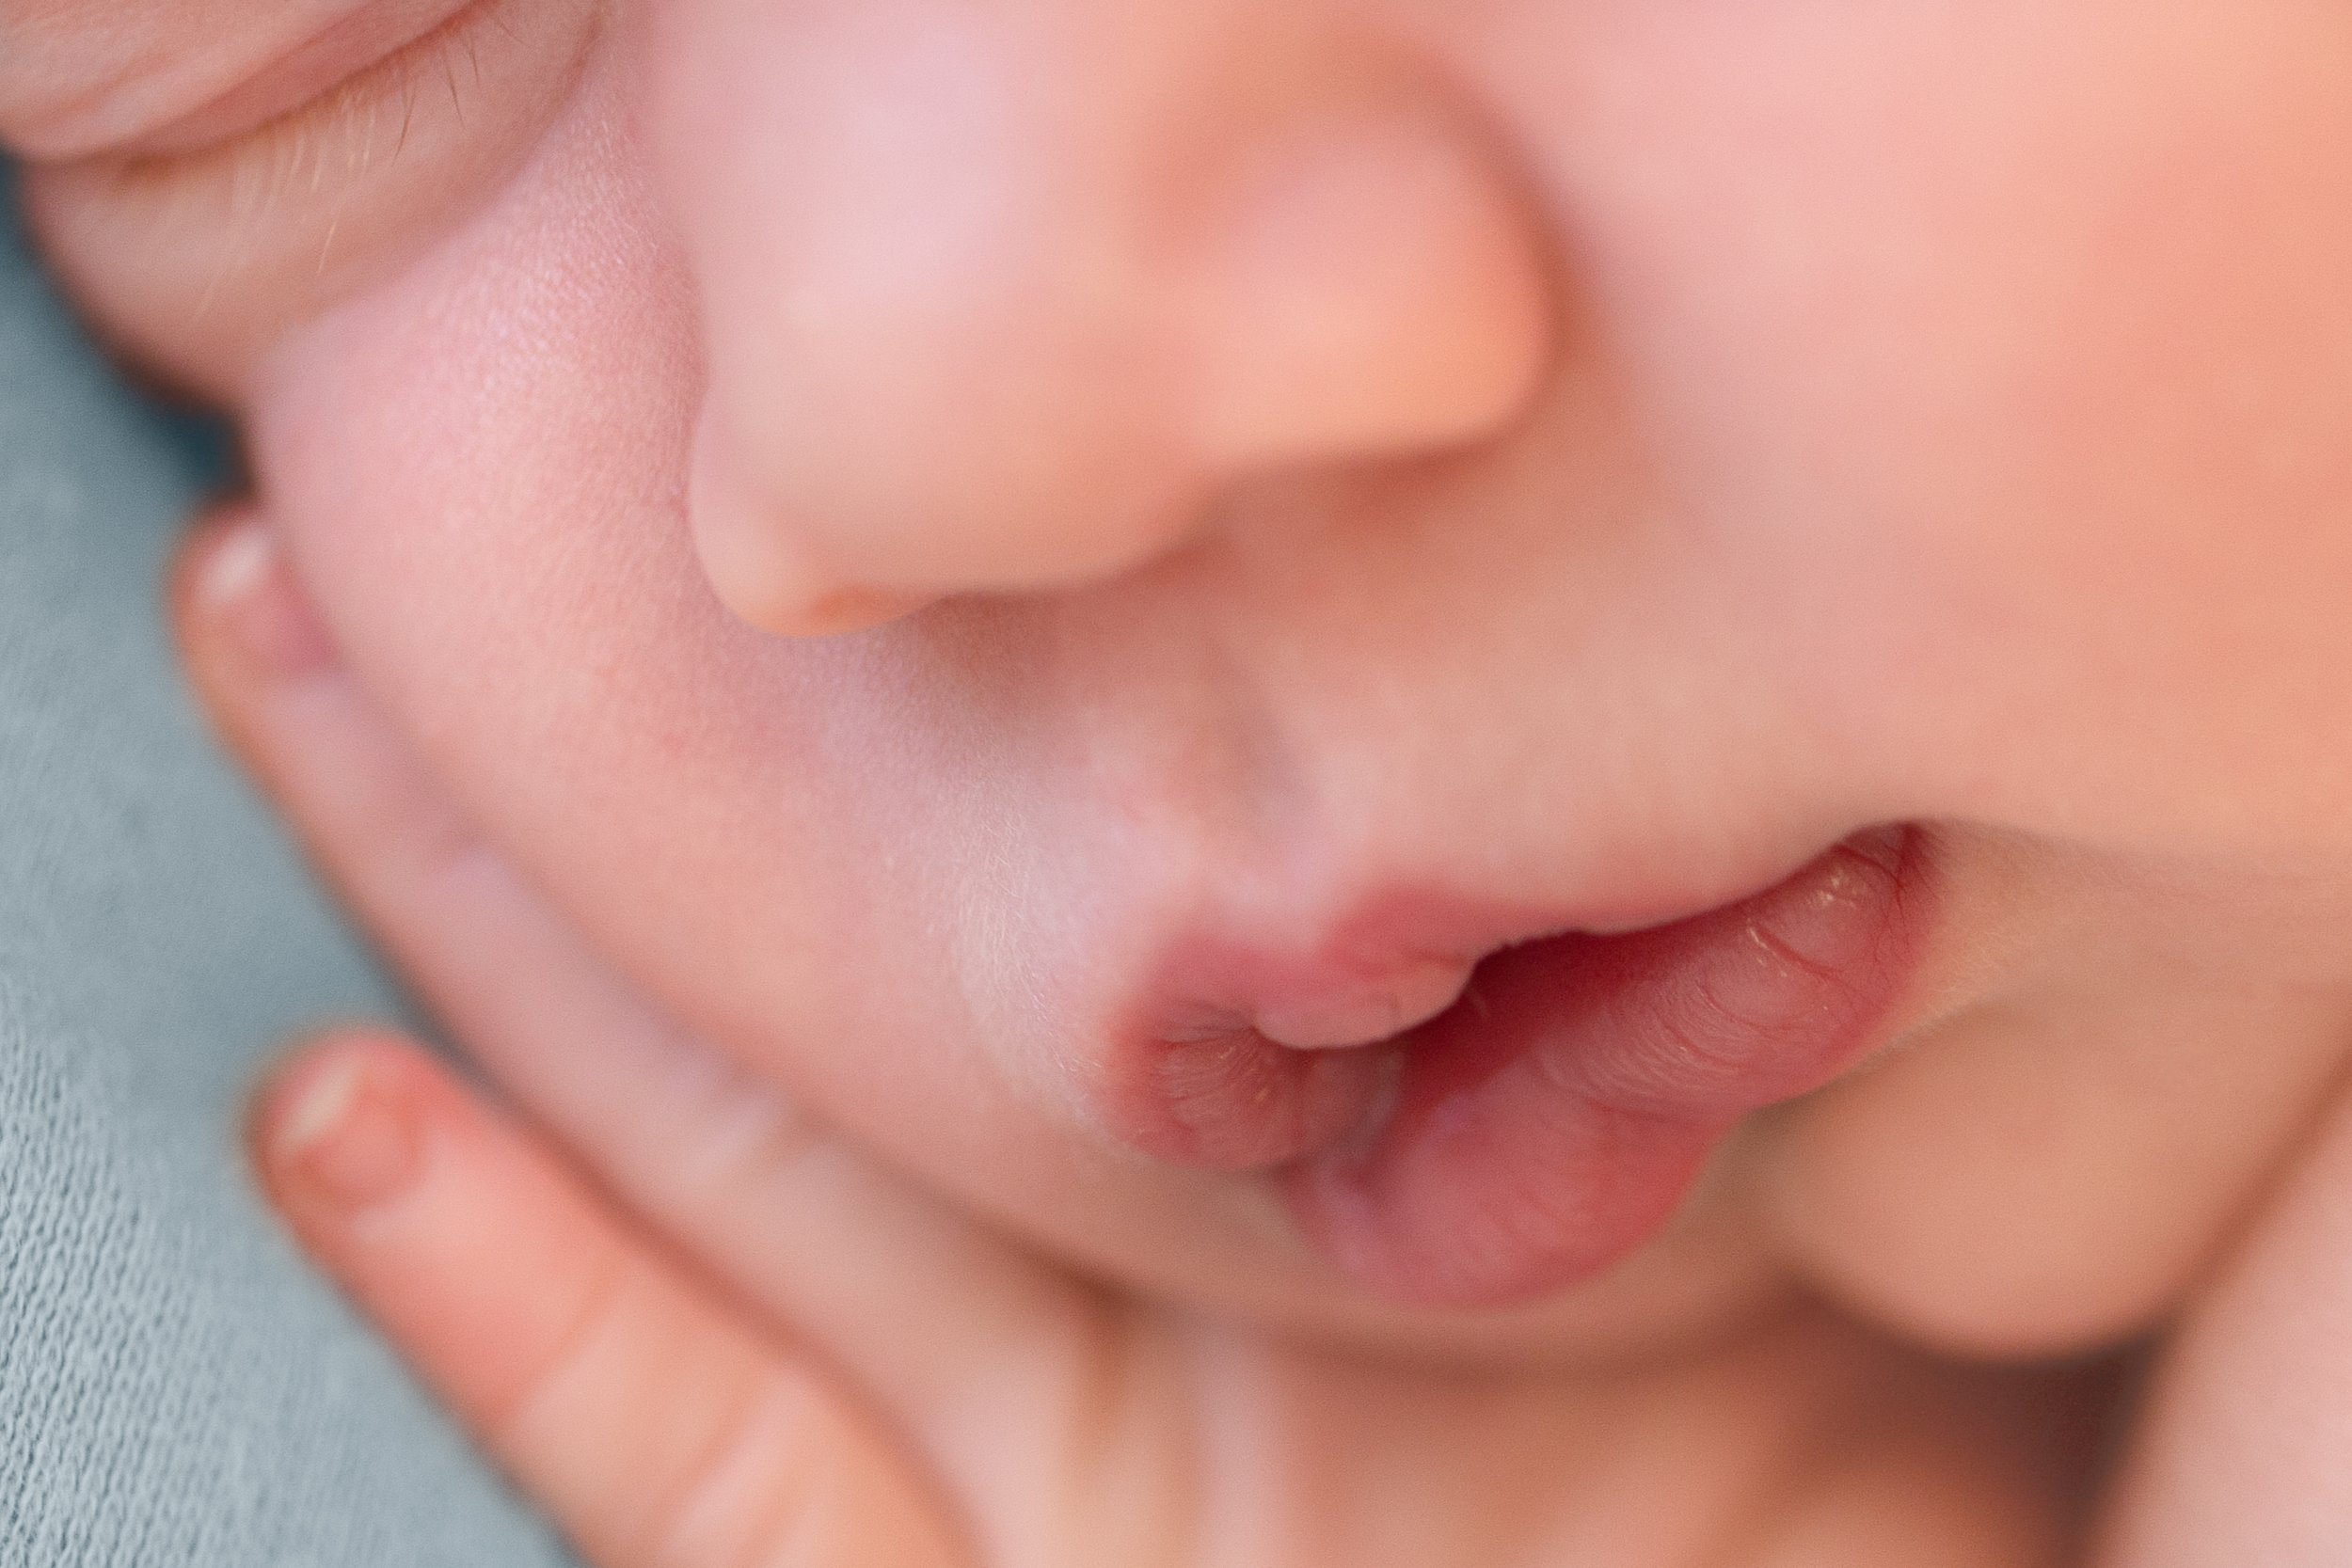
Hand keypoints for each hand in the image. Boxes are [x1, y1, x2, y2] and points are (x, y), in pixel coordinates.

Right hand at [178, 511, 2102, 1567]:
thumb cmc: (1858, 1446)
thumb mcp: (1714, 1129)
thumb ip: (1607, 948)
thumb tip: (1568, 660)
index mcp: (1278, 1169)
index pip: (1017, 903)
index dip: (864, 696)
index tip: (757, 480)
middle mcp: (1113, 1295)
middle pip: (793, 996)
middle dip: (573, 759)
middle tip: (388, 501)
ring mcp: (1025, 1472)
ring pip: (687, 1182)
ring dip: (472, 938)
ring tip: (278, 667)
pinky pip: (719, 1492)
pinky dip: (531, 1322)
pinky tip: (359, 1124)